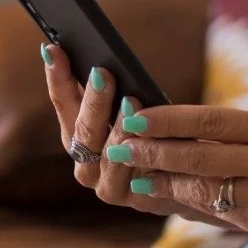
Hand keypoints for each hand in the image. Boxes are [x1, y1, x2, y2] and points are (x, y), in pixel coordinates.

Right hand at [41, 43, 240, 229]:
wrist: (193, 179)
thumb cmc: (164, 133)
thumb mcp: (143, 108)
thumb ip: (123, 92)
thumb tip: (111, 57)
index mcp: (81, 133)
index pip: (64, 102)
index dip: (57, 77)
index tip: (53, 48)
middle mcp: (86, 161)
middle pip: (81, 130)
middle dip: (92, 100)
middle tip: (102, 72)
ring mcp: (106, 183)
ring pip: (103, 155)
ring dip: (116, 127)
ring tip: (131, 101)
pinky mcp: (134, 199)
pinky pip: (130, 178)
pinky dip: (137, 156)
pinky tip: (148, 137)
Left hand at [102, 103, 247, 247]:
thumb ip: (240, 141)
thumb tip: (180, 138)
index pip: (211, 118)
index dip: (169, 118)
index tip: (135, 116)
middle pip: (198, 153)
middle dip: (153, 152)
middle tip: (118, 148)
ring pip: (201, 187)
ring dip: (162, 183)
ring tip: (133, 176)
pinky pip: (218, 214)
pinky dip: (189, 205)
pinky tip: (167, 199)